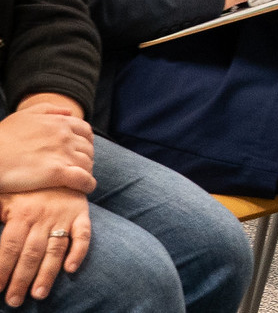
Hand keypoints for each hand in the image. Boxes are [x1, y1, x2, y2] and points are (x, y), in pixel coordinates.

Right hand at [0, 112, 91, 196]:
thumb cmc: (1, 137)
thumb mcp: (23, 116)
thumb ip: (48, 110)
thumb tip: (69, 112)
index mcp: (59, 123)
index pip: (86, 132)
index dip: (86, 142)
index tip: (80, 150)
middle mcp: (65, 137)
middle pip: (88, 148)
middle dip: (86, 157)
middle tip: (79, 167)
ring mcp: (63, 154)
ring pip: (88, 163)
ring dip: (87, 171)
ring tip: (80, 179)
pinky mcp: (57, 173)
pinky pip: (83, 179)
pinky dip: (88, 184)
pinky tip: (85, 188)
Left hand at [0, 188, 90, 306]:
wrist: (60, 164)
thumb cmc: (27, 186)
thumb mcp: (5, 196)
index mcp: (22, 213)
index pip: (9, 247)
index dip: (2, 268)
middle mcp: (43, 217)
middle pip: (31, 253)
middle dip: (21, 279)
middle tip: (14, 301)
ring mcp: (64, 216)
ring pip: (55, 249)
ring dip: (47, 274)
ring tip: (38, 294)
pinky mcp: (82, 214)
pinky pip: (83, 235)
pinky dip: (79, 252)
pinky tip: (71, 269)